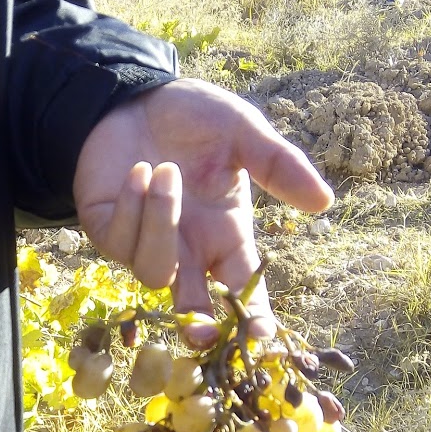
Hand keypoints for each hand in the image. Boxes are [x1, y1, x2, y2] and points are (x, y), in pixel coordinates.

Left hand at [73, 77, 332, 344]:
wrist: (136, 96)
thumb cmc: (194, 120)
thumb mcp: (242, 133)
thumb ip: (277, 165)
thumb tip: (324, 201)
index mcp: (226, 236)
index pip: (244, 289)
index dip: (252, 316)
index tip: (261, 335)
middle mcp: (187, 250)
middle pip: (192, 307)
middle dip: (195, 322)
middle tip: (197, 328)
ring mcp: (145, 245)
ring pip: (153, 272)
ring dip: (161, 223)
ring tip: (166, 171)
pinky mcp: (106, 232)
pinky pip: (120, 240)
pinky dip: (131, 205)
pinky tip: (138, 171)